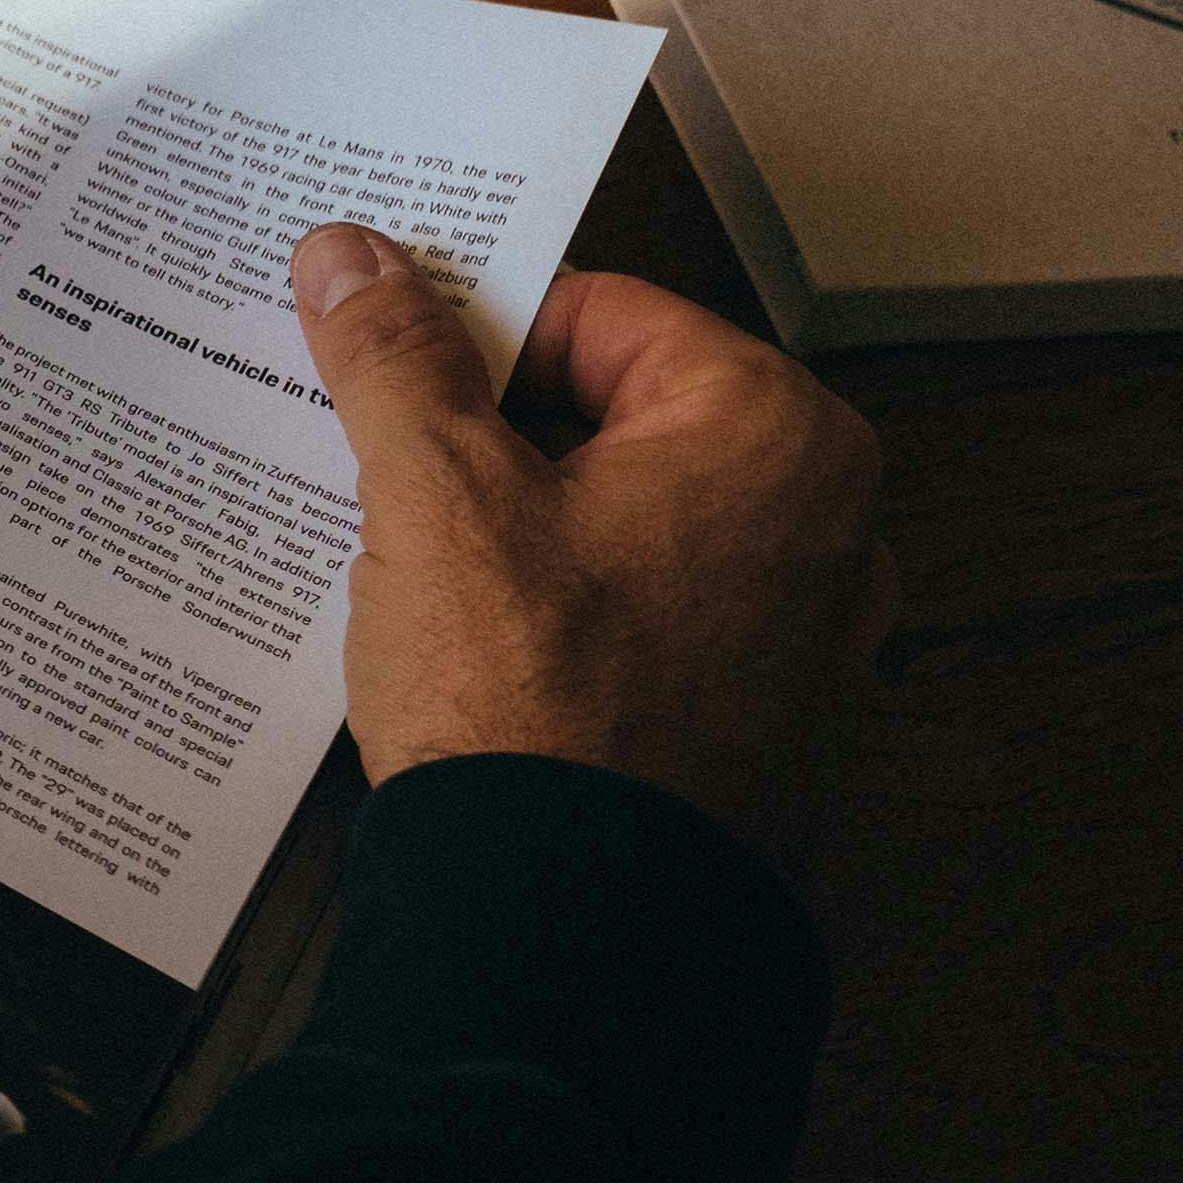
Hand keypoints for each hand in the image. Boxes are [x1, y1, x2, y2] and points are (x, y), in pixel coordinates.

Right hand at [289, 224, 897, 858]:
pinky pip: (655, 609)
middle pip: (620, 414)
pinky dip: (575, 606)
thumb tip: (356, 259)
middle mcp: (826, 519)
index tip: (387, 370)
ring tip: (424, 567)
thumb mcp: (437, 498)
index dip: (472, 336)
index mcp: (774, 433)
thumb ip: (398, 360)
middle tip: (391, 469)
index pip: (598, 314)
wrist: (570, 924)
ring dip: (527, 523)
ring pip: (631, 516)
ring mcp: (806, 627)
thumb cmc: (534, 711)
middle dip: (497, 434)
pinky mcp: (766, 713)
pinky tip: (485, 645)